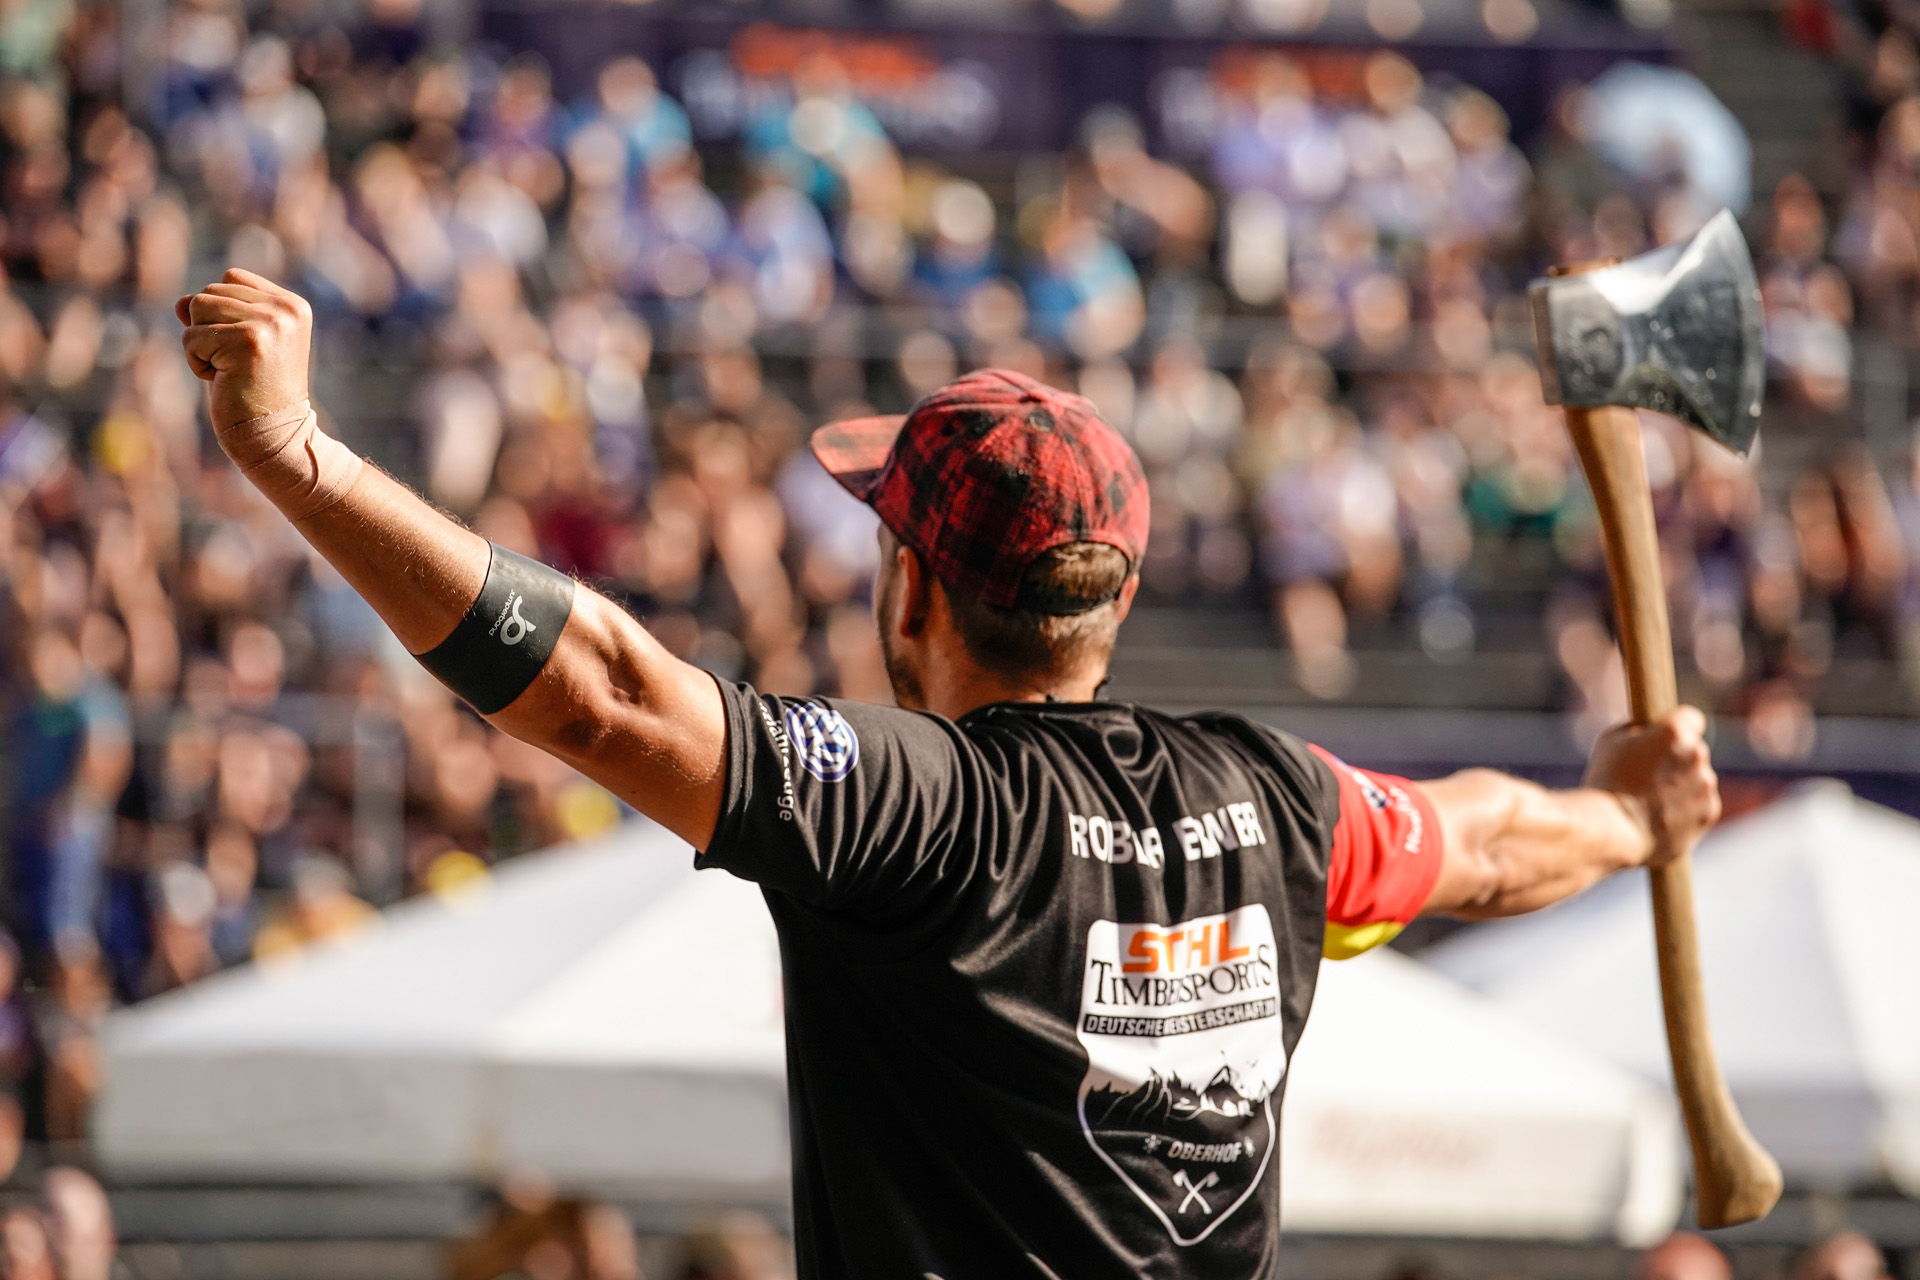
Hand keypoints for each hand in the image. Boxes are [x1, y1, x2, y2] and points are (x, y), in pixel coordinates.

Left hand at [176, 268, 312, 437]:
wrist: (274, 436)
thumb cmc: (253, 390)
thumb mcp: (236, 343)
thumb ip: (214, 314)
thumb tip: (181, 302)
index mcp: (293, 304)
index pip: (231, 279)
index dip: (221, 312)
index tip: (243, 348)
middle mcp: (286, 309)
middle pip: (209, 292)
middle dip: (208, 329)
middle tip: (236, 363)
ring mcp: (270, 323)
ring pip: (196, 307)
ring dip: (200, 344)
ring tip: (228, 369)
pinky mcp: (248, 341)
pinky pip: (191, 336)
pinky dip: (196, 362)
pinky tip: (224, 380)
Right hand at [1583, 706, 1721, 866]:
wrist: (1610, 828)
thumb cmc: (1606, 780)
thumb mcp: (1613, 739)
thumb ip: (1641, 731)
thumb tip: (1652, 733)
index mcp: (1675, 732)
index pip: (1690, 717)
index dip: (1676, 725)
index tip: (1665, 737)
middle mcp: (1697, 755)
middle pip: (1693, 750)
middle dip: (1676, 758)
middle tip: (1648, 774)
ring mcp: (1707, 785)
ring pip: (1698, 778)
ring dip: (1682, 784)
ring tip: (1651, 800)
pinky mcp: (1709, 813)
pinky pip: (1701, 804)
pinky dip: (1686, 808)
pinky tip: (1661, 815)